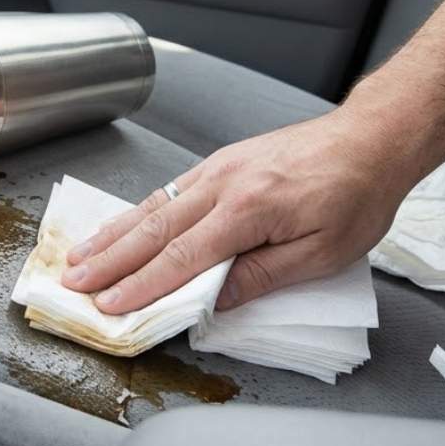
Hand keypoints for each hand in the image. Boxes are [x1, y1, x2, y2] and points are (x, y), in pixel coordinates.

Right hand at [60, 107, 417, 313]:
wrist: (370, 139)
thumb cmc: (355, 196)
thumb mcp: (321, 254)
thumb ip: (262, 276)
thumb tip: (213, 301)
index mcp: (248, 210)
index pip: (183, 257)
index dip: (141, 286)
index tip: (109, 305)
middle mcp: (223, 184)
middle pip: (154, 229)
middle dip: (109, 261)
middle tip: (74, 283)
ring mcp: (218, 169)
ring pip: (154, 207)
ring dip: (113, 235)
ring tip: (80, 256)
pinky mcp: (221, 163)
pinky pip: (169, 191)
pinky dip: (137, 212)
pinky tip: (121, 226)